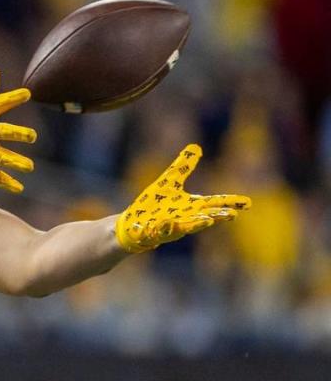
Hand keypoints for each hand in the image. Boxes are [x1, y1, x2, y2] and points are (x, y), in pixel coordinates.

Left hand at [116, 144, 251, 252]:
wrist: (134, 224)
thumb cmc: (154, 205)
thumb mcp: (169, 182)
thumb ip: (183, 167)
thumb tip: (195, 147)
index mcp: (191, 207)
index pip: (214, 203)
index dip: (230, 203)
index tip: (247, 203)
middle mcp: (184, 218)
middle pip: (205, 217)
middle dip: (218, 216)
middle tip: (232, 215)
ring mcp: (170, 227)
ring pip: (186, 227)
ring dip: (196, 225)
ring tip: (208, 222)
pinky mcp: (154, 233)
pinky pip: (160, 231)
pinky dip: (164, 228)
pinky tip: (166, 223)